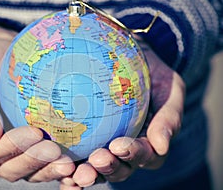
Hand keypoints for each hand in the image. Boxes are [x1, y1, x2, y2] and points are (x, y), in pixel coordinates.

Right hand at [0, 24, 74, 181]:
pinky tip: (74, 159)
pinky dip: (57, 163)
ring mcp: (10, 153)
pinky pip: (43, 161)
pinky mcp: (31, 147)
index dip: (10, 147)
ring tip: (67, 162)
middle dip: (33, 160)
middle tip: (54, 149)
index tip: (33, 132)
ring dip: (48, 168)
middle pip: (9, 167)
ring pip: (29, 171)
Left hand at [59, 39, 184, 188]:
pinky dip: (69, 169)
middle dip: (109, 168)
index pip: (146, 156)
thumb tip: (161, 146)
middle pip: (121, 168)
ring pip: (97, 169)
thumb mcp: (169, 88)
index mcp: (149, 141)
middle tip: (96, 159)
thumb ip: (169, 116)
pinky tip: (59, 169)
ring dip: (88, 174)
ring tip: (74, 173)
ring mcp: (105, 147)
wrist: (126, 55)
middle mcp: (127, 150)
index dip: (134, 154)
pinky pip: (77, 159)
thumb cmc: (150, 72)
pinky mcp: (84, 142)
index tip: (119, 144)